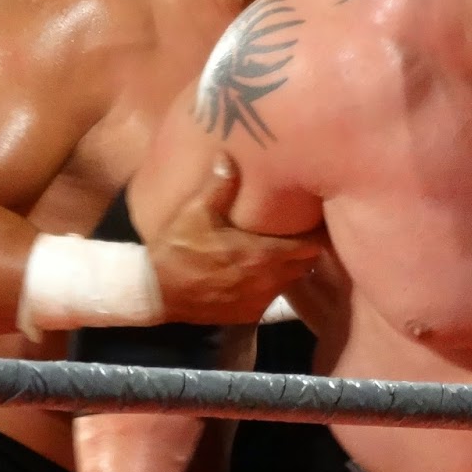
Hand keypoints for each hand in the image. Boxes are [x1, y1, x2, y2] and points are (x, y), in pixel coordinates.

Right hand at [148, 153, 320, 323]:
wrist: (156, 293)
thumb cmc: (178, 248)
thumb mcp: (195, 211)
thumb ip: (219, 185)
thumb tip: (229, 156)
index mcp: (262, 254)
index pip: (309, 247)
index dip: (314, 234)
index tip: (313, 222)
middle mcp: (267, 280)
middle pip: (305, 266)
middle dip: (305, 251)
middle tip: (300, 234)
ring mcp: (258, 301)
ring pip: (289, 283)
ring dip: (289, 269)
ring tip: (282, 253)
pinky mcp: (247, 315)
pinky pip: (271, 299)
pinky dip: (270, 287)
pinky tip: (259, 275)